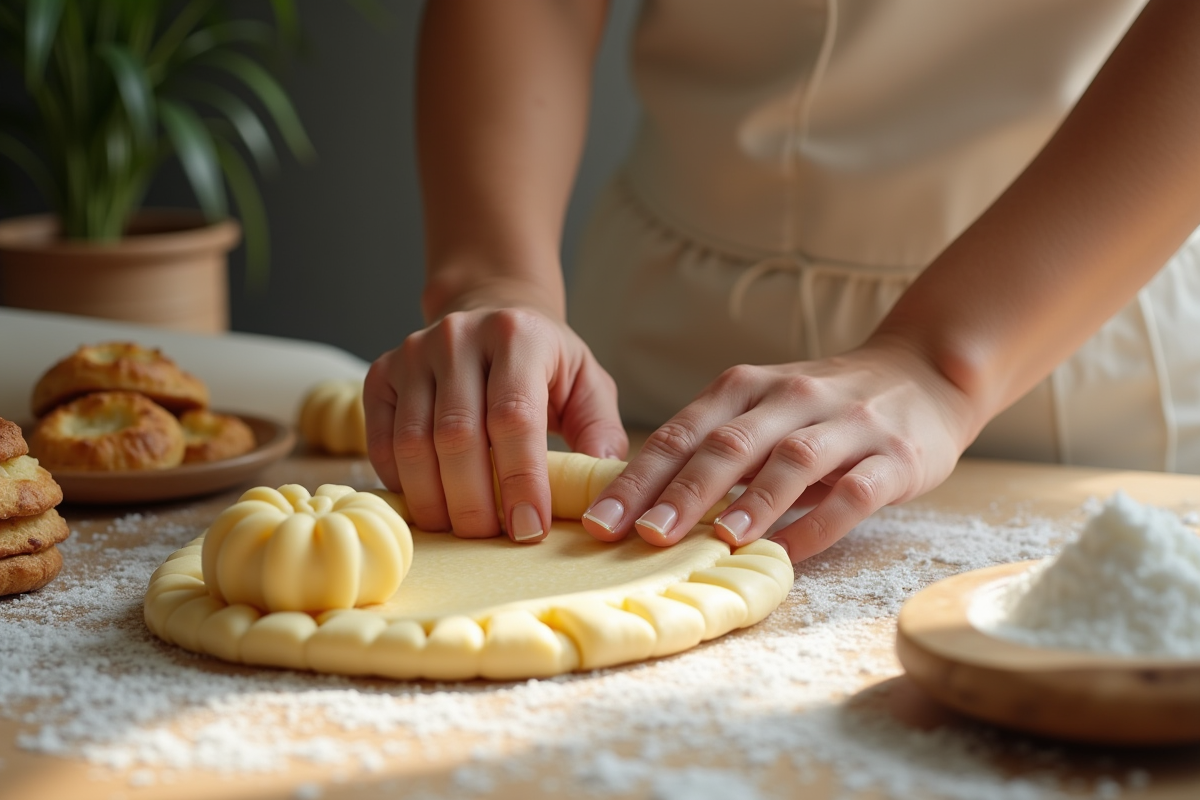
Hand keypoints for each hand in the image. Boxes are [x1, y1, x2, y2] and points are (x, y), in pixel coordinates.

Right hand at [364, 306, 627, 541]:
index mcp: (518, 335)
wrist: (491, 314)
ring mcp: (412, 352)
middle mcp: (458, 337)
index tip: (529, 529)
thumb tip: (600, 496)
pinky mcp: (380, 373)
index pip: (513, 417)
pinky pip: (381, 441)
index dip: (520, 479)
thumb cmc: (545, 363)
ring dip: (434, 501)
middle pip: (457, 436)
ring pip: (413, 444)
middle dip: (473, 502)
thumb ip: (600, 434)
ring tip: (459, 529)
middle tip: (490, 539)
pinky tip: (429, 500)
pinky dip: (401, 483)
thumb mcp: (587, 385)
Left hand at [579, 341, 976, 561]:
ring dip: (752, 502)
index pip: (683, 432)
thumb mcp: (763, 409)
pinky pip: (854, 492)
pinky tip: (789, 553)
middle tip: (644, 535)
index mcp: (747, 387)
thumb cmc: (823, 406)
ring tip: (717, 540)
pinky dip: (819, 522)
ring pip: (792, 461)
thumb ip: (714, 445)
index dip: (639, 477)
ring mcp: (847, 424)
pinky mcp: (896, 455)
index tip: (602, 520)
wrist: (924, 372)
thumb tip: (643, 504)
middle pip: (729, 445)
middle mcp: (793, 398)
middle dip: (682, 492)